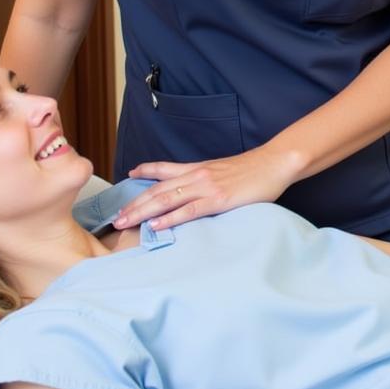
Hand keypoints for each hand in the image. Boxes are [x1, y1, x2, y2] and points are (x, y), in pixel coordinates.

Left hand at [113, 147, 294, 230]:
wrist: (275, 163)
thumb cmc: (254, 170)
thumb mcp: (224, 170)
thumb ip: (208, 180)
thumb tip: (197, 191)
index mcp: (199, 168)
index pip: (165, 169)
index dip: (145, 171)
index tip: (128, 176)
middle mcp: (197, 175)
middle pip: (158, 189)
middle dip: (134, 203)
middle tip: (115, 217)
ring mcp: (206, 187)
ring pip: (166, 199)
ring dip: (143, 211)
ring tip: (125, 223)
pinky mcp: (218, 199)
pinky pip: (188, 210)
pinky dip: (169, 219)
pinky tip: (155, 226)